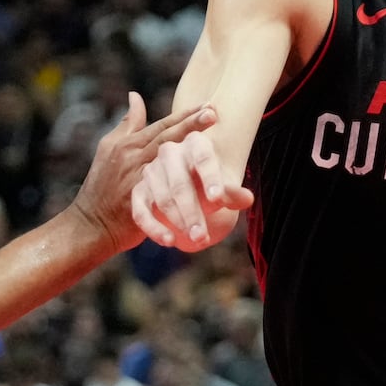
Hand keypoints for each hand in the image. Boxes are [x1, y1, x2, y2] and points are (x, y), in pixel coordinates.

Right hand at [71, 93, 217, 250]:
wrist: (88, 223)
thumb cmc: (103, 185)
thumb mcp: (109, 148)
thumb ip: (128, 124)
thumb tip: (135, 96)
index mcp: (129, 145)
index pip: (161, 125)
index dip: (184, 114)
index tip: (208, 104)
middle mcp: (131, 159)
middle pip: (165, 139)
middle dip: (190, 125)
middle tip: (214, 113)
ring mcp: (133, 181)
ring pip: (164, 166)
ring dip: (188, 160)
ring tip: (213, 154)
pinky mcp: (133, 205)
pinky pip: (154, 203)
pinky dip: (172, 207)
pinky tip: (197, 206)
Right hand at [132, 123, 253, 251]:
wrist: (186, 187)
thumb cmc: (206, 183)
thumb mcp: (220, 186)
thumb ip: (232, 193)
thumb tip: (247, 198)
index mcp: (194, 143)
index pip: (203, 158)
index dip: (210, 178)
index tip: (218, 199)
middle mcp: (169, 153)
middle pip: (180, 184)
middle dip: (192, 213)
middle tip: (204, 237)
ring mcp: (151, 172)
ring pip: (163, 199)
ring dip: (179, 222)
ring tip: (197, 240)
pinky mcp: (138, 192)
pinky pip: (142, 211)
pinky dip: (154, 228)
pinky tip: (169, 241)